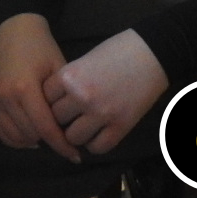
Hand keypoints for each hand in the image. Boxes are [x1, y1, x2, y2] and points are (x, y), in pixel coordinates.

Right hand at [0, 14, 81, 161]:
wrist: (15, 28)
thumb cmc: (42, 46)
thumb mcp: (58, 69)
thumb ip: (62, 99)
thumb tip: (71, 128)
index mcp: (25, 88)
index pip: (45, 128)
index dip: (62, 145)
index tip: (75, 156)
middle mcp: (6, 96)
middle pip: (30, 134)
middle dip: (49, 142)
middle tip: (63, 142)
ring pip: (13, 136)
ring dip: (31, 141)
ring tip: (46, 139)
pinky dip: (12, 138)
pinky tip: (27, 137)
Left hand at [42, 29, 167, 153]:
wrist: (151, 54)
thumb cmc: (117, 50)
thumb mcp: (85, 59)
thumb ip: (70, 80)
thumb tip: (56, 101)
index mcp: (70, 76)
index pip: (45, 98)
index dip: (50, 100)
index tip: (58, 100)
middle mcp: (82, 96)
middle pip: (56, 119)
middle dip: (61, 117)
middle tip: (70, 114)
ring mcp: (101, 114)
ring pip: (73, 138)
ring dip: (76, 133)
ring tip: (84, 126)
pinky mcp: (120, 127)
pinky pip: (98, 147)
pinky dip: (95, 143)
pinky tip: (98, 134)